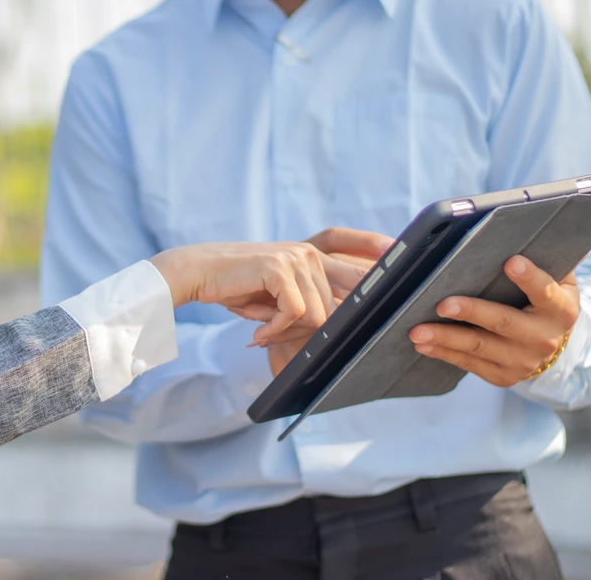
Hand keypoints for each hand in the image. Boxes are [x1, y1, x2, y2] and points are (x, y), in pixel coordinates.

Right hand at [149, 241, 368, 345]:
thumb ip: (307, 305)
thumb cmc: (235, 288)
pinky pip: (294, 313)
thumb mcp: (277, 296)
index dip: (376, 270)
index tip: (394, 264)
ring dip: (285, 333)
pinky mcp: (279, 267)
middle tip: (271, 337)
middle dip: (303, 333)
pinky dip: (274, 329)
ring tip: (259, 330)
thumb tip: (336, 331)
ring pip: (316, 315)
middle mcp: (309, 254)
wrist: (197, 273)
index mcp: (314, 257)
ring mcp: (295, 258)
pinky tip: (255, 333)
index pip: (356, 271)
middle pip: (333, 310)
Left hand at [409, 256, 579, 386]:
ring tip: (417, 330)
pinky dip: (443, 353)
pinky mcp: (503, 376)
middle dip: (471, 312)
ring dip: (445, 337)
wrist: (552, 343)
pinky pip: (469, 363)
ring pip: (479, 346)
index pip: (545, 291)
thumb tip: (514, 230)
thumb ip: (541, 257)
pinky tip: (422, 344)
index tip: (510, 261)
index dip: (529, 277)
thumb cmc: (543, 299)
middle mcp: (544, 337)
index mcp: (560, 308)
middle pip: (503, 322)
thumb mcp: (554, 278)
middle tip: (442, 304)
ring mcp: (524, 360)